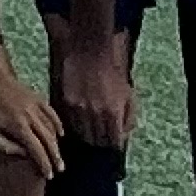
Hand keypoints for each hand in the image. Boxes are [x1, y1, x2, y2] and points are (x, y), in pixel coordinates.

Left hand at [0, 55, 67, 180]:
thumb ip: (4, 145)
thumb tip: (22, 153)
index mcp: (19, 126)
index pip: (37, 150)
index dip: (45, 164)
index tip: (50, 175)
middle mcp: (31, 117)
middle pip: (48, 141)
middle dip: (55, 157)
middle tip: (60, 169)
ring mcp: (35, 105)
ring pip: (51, 128)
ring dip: (57, 143)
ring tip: (58, 156)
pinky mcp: (35, 96)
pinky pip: (51, 112)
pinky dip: (57, 124)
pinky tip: (60, 132)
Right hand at [54, 27, 136, 149]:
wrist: (89, 52)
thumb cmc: (111, 73)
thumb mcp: (128, 94)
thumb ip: (129, 118)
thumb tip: (123, 136)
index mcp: (114, 113)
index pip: (113, 142)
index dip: (113, 143)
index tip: (112, 141)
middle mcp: (96, 114)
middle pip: (97, 141)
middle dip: (100, 141)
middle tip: (101, 137)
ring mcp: (79, 110)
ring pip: (82, 135)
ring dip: (87, 135)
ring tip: (90, 130)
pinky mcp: (66, 103)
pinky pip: (70, 123)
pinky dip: (74, 126)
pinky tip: (79, 121)